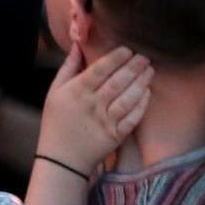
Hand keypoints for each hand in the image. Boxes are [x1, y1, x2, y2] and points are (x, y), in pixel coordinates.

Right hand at [38, 45, 153, 175]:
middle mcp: (93, 105)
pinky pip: (132, 118)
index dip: (116, 58)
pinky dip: (141, 105)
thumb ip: (68, 67)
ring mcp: (106, 122)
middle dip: (134, 67)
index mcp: (77, 91)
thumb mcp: (54, 92)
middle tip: (144, 56)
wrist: (61, 160)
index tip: (127, 50)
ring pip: (128, 98)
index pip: (100, 69)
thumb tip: (79, 45)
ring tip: (149, 70)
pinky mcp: (115, 137)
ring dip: (141, 82)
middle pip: (118, 81)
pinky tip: (147, 93)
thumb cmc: (56, 122)